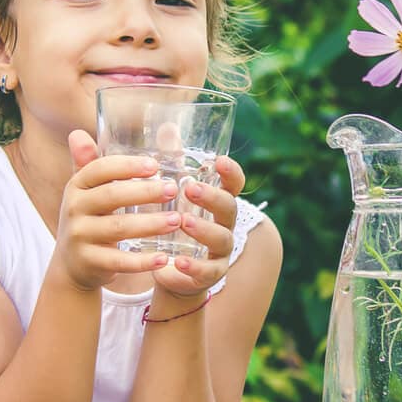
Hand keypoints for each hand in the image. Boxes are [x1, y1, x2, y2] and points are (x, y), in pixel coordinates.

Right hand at [54, 130, 180, 291]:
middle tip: (173, 190)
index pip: (99, 169)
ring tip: (176, 220)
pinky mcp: (89, 262)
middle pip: (112, 196)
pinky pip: (118, 261)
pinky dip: (141, 261)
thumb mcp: (86, 192)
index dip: (127, 166)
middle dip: (145, 192)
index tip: (155, 166)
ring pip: (119, 229)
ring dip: (150, 224)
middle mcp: (73, 208)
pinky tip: (163, 258)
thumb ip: (90, 164)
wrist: (72, 265)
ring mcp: (80, 236)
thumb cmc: (89, 218)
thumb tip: (79, 132)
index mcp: (77, 186)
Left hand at [153, 155, 245, 296]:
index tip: (218, 160)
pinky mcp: (211, 274)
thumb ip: (173, 163)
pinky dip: (194, 266)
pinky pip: (208, 270)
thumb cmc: (174, 224)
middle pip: (229, 208)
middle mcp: (224, 224)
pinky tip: (178, 261)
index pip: (233, 184)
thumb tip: (168, 127)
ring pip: (222, 238)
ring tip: (183, 222)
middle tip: (190, 188)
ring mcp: (221, 250)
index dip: (231, 172)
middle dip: (212, 197)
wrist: (172, 269)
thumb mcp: (171, 194)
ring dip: (204, 229)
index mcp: (217, 202)